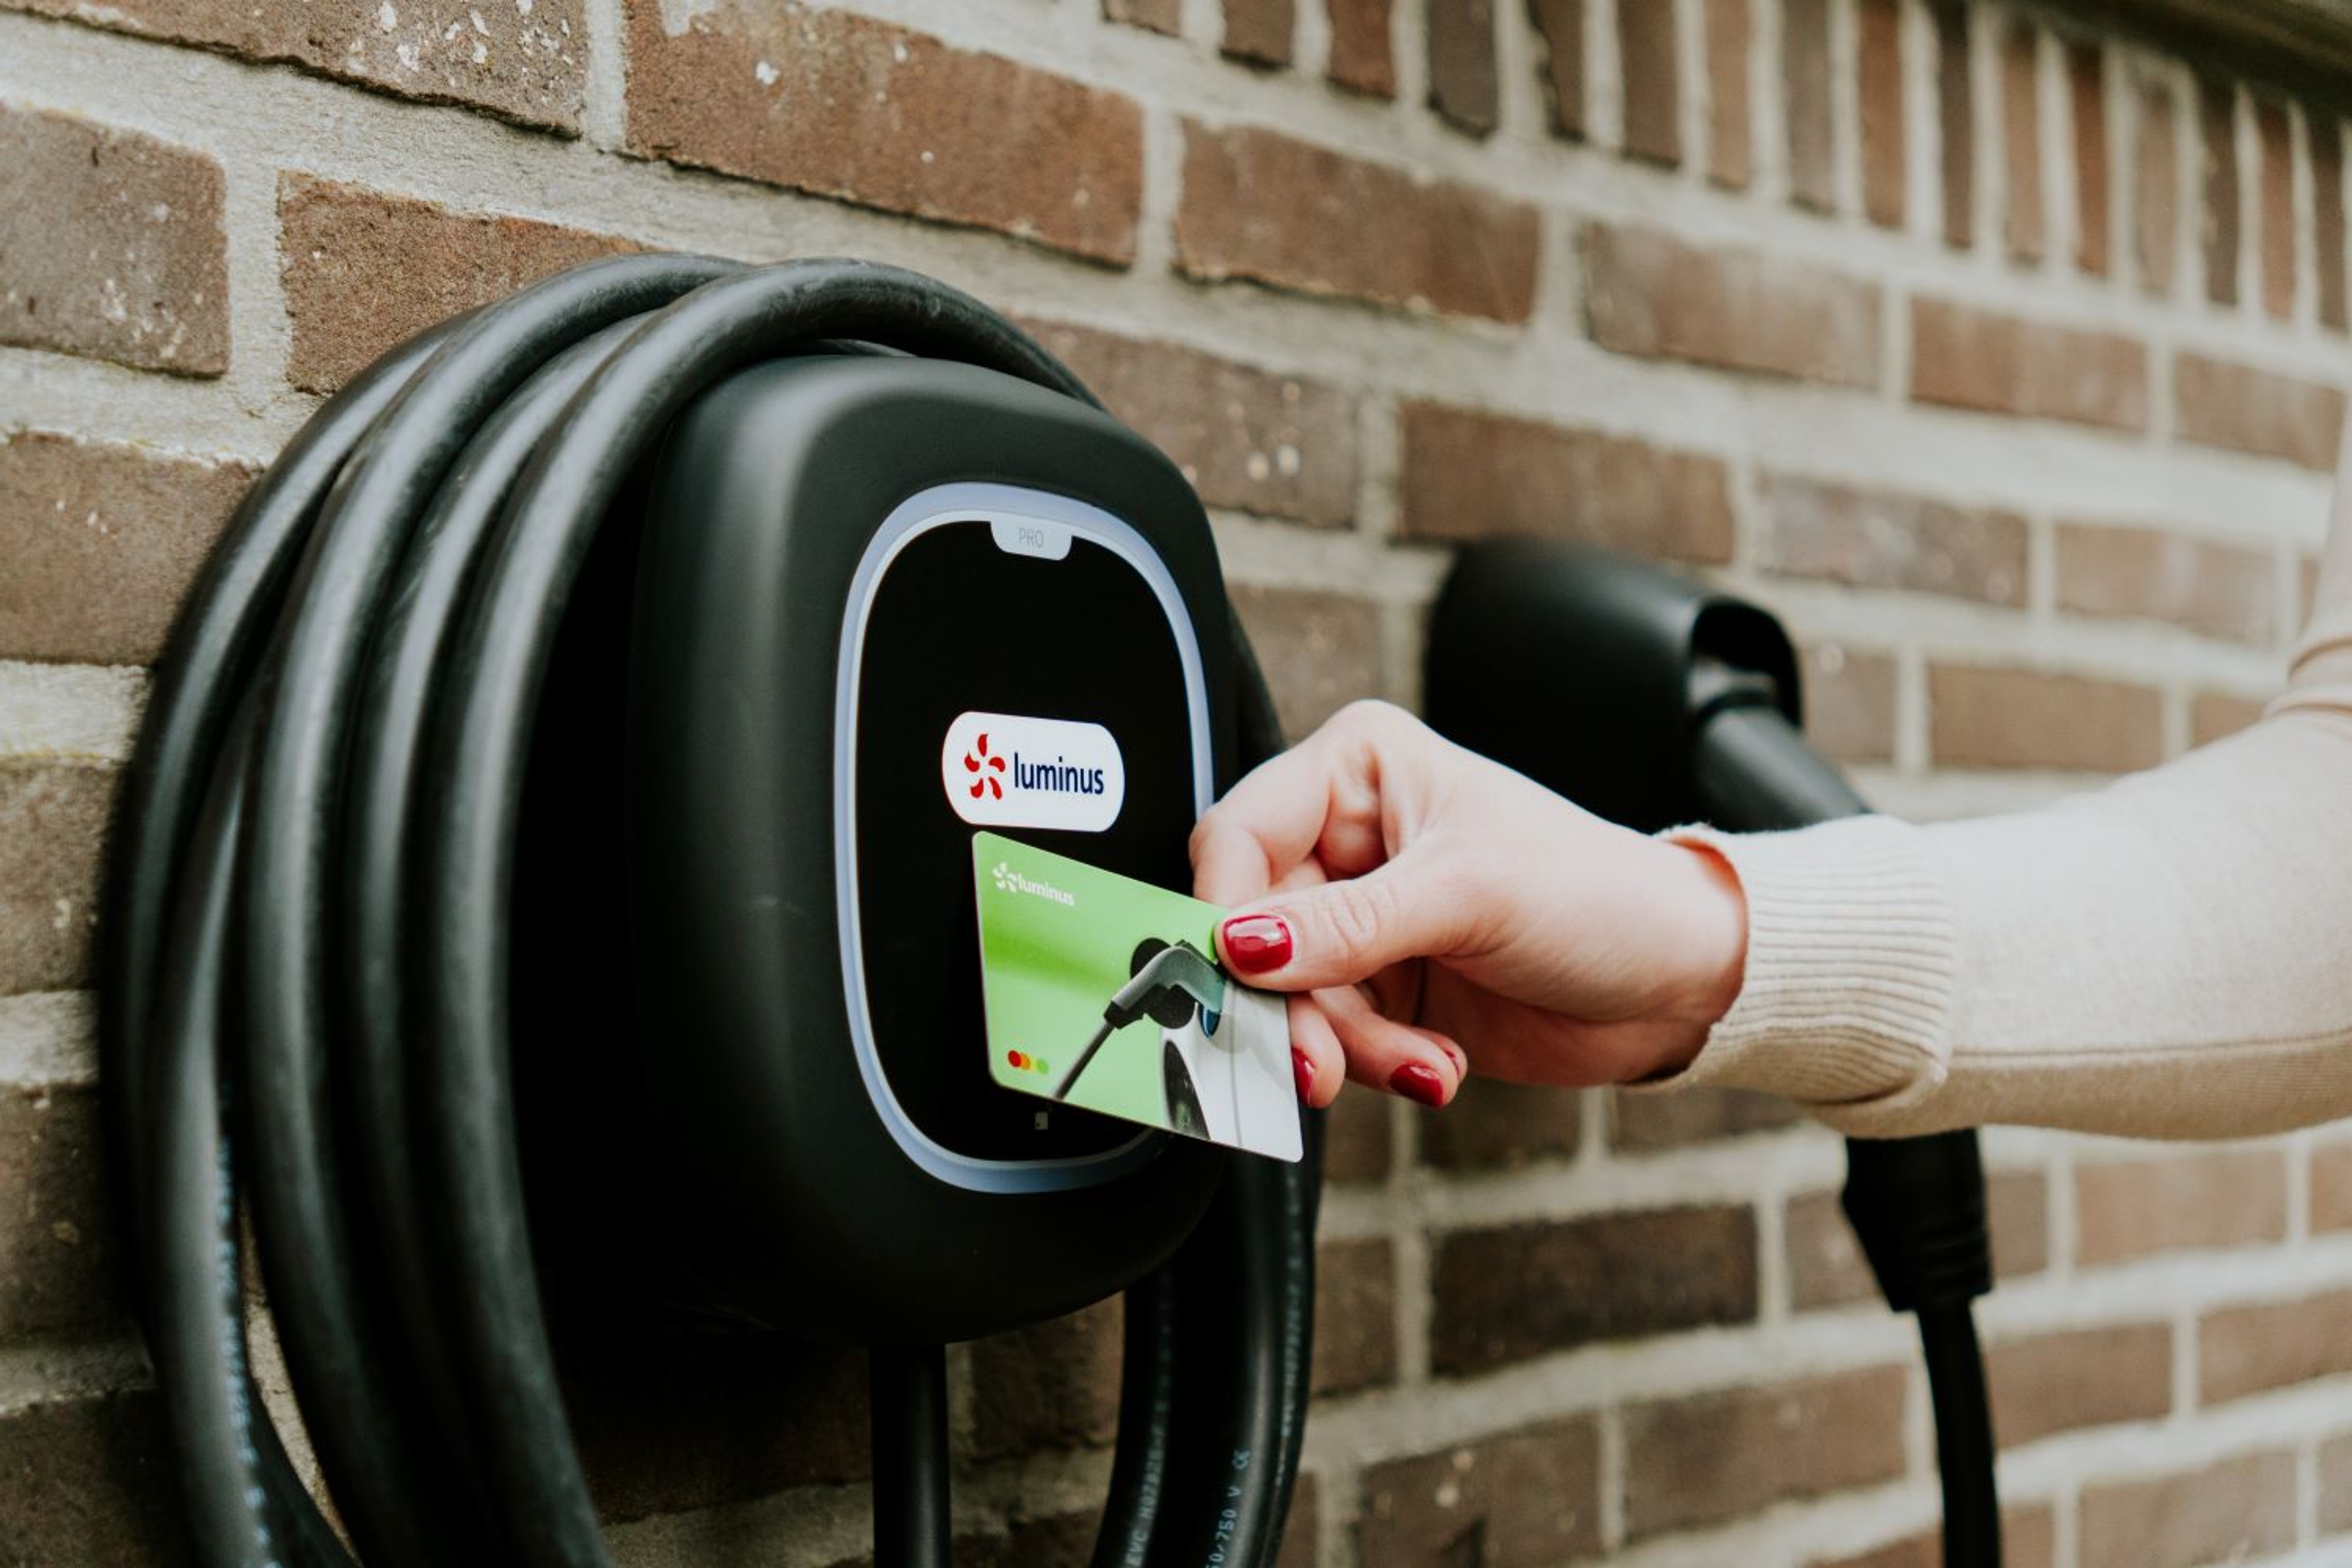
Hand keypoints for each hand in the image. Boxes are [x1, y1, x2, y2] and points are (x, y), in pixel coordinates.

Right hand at [1190, 701, 1747, 1108]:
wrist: (1679, 982)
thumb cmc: (1598, 895)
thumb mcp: (1469, 895)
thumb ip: (1346, 926)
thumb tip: (1242, 944)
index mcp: (1359, 771)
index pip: (1240, 837)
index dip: (1226, 913)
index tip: (1237, 978)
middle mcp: (1348, 840)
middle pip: (1253, 933)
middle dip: (1292, 1005)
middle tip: (1318, 1062)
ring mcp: (1361, 921)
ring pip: (1288, 998)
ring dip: (1347, 1048)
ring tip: (1420, 1066)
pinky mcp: (1380, 991)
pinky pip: (1332, 1040)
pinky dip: (1377, 1065)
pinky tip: (1438, 1066)